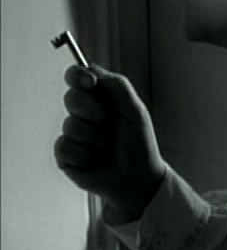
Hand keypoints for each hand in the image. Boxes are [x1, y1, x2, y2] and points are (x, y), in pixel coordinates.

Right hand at [54, 64, 166, 222]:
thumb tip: (95, 71)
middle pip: (71, 97)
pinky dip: (82, 154)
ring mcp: (75, 135)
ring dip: (92, 136)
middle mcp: (86, 114)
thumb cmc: (140, 144)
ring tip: (106, 146)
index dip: (78, 75)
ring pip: (69, 124)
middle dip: (89, 108)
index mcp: (102, 99)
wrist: (138, 178)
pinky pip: (63, 146)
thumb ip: (119, 87)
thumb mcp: (136, 111)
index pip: (80, 78)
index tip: (89, 81)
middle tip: (105, 119)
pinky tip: (94, 160)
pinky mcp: (66, 156)